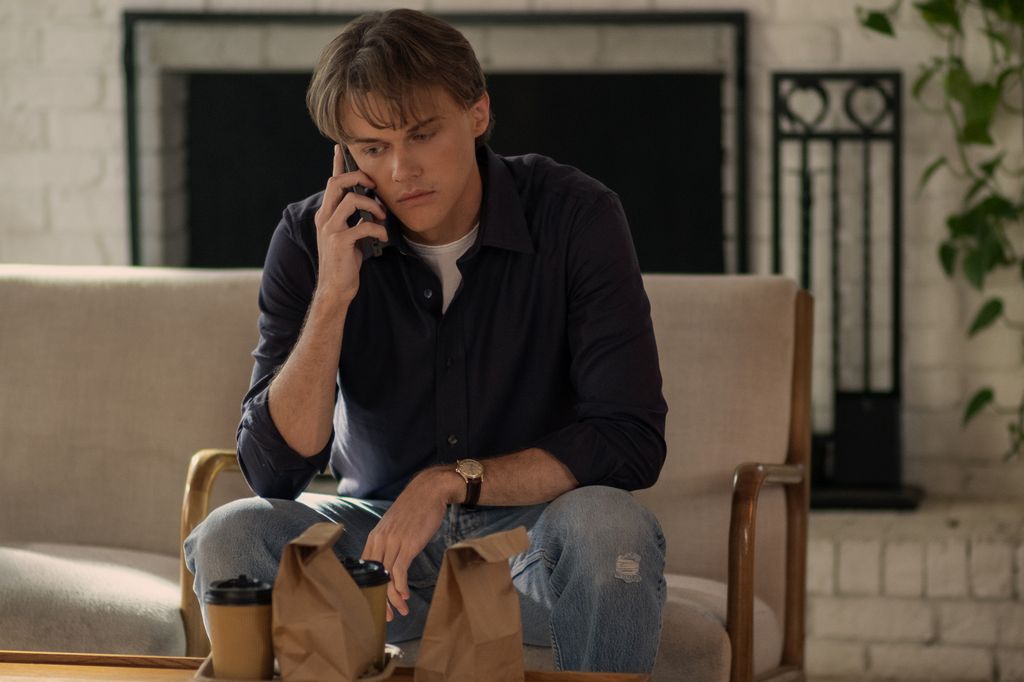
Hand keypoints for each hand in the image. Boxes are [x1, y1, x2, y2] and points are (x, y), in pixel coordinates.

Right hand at [312, 144, 388, 308]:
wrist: (335, 288)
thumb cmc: (344, 262)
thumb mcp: (348, 235)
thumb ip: (354, 219)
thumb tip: (372, 206)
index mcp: (326, 214)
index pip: (331, 183)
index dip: (336, 164)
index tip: (341, 147)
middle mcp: (324, 217)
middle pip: (337, 183)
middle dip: (358, 178)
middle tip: (374, 186)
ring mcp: (330, 229)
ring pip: (350, 200)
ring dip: (372, 205)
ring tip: (382, 216)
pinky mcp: (340, 242)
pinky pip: (362, 226)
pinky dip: (377, 229)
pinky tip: (383, 237)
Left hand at [360, 467, 460, 620]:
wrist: (429, 490)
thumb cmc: (415, 508)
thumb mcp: (395, 525)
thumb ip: (389, 541)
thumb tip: (390, 560)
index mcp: (375, 537)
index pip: (366, 568)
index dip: (369, 589)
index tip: (376, 602)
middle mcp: (380, 540)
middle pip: (374, 577)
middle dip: (379, 600)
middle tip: (387, 615)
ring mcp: (393, 542)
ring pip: (386, 577)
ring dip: (393, 598)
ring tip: (400, 610)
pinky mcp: (408, 544)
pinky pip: (399, 570)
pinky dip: (401, 585)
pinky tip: (405, 595)